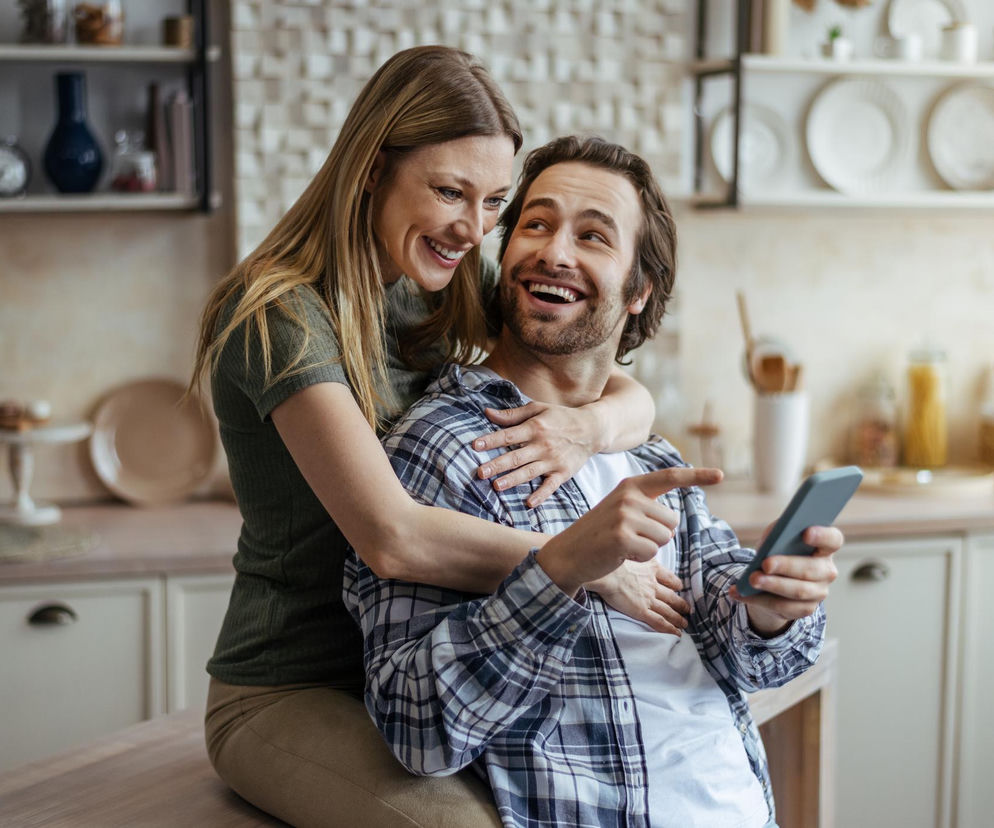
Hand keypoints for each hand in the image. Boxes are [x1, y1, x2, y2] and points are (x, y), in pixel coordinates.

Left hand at [472, 402, 599, 507]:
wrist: (592, 429)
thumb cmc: (561, 417)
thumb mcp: (537, 409)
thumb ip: (512, 414)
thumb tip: (487, 413)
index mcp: (535, 427)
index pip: (508, 435)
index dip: (491, 440)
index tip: (475, 446)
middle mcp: (542, 445)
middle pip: (516, 457)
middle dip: (497, 465)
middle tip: (480, 472)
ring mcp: (553, 461)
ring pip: (529, 472)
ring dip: (513, 480)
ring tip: (497, 486)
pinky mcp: (563, 473)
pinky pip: (550, 486)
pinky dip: (541, 495)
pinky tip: (529, 503)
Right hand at [536, 467, 723, 597]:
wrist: (568, 553)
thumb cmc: (599, 535)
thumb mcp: (619, 510)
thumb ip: (644, 506)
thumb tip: (672, 519)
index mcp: (631, 486)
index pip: (670, 477)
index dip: (697, 476)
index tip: (721, 475)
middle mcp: (629, 497)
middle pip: (672, 521)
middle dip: (658, 535)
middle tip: (629, 537)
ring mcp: (625, 516)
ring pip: (665, 538)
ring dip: (649, 548)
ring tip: (624, 545)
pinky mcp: (622, 537)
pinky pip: (653, 553)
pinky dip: (641, 558)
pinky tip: (621, 554)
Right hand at [591, 558, 689, 635]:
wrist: (607, 574)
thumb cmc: (613, 562)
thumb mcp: (631, 550)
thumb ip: (639, 552)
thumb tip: (642, 546)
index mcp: (652, 569)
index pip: (669, 578)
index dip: (676, 583)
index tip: (679, 587)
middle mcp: (653, 585)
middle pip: (671, 596)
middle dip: (681, 603)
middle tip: (687, 609)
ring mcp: (648, 599)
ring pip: (668, 610)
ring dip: (678, 618)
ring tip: (684, 623)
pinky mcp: (641, 611)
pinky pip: (659, 621)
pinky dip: (669, 628)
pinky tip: (676, 633)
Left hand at [730, 525, 843, 636]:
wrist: (774, 577)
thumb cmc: (779, 549)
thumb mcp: (777, 538)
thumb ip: (777, 534)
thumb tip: (770, 541)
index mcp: (824, 547)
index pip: (832, 540)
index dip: (822, 535)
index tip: (806, 532)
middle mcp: (827, 571)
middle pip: (811, 569)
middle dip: (787, 566)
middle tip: (766, 563)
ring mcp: (818, 592)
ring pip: (798, 591)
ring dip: (773, 585)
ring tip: (752, 579)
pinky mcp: (805, 609)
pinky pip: (782, 607)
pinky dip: (758, 599)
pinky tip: (740, 593)